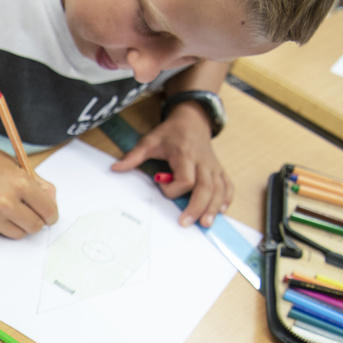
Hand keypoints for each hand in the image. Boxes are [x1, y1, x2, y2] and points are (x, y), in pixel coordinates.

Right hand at [0, 140, 58, 237]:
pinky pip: (0, 232)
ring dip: (19, 225)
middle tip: (32, 213)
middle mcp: (5, 203)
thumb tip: (51, 202)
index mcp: (20, 184)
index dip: (51, 214)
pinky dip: (2, 224)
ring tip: (11, 210)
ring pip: (19, 234)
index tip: (49, 215)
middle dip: (37, 221)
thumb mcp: (17, 166)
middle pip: (35, 227)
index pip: (48, 211)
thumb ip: (38, 185)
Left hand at [110, 104, 231, 227]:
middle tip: (185, 223)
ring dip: (214, 207)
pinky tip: (222, 210)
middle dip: (197, 207)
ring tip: (206, 224)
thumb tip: (115, 168)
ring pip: (219, 189)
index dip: (173, 188)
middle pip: (206, 188)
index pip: (186, 179)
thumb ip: (134, 156)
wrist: (193, 119)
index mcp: (186, 155)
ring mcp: (213, 166)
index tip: (160, 184)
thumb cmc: (171, 132)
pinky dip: (226, 198)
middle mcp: (203, 162)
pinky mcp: (219, 169)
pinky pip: (227, 185)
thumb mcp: (150, 140)